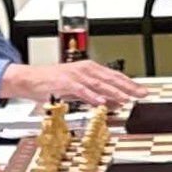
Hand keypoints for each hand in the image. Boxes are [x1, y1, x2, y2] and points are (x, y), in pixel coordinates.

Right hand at [3, 59, 138, 107]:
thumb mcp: (78, 90)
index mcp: (89, 69)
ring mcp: (75, 76)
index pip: (114, 76)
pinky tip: (101, 103)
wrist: (30, 79)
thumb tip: (113, 103)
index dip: (129, 83)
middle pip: (110, 78)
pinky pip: (81, 91)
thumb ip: (96, 95)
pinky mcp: (65, 84)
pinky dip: (92, 96)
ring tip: (126, 99)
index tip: (141, 91)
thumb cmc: (51, 83)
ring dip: (114, 92)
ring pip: (99, 84)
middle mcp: (84, 70)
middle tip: (141, 94)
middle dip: (127, 87)